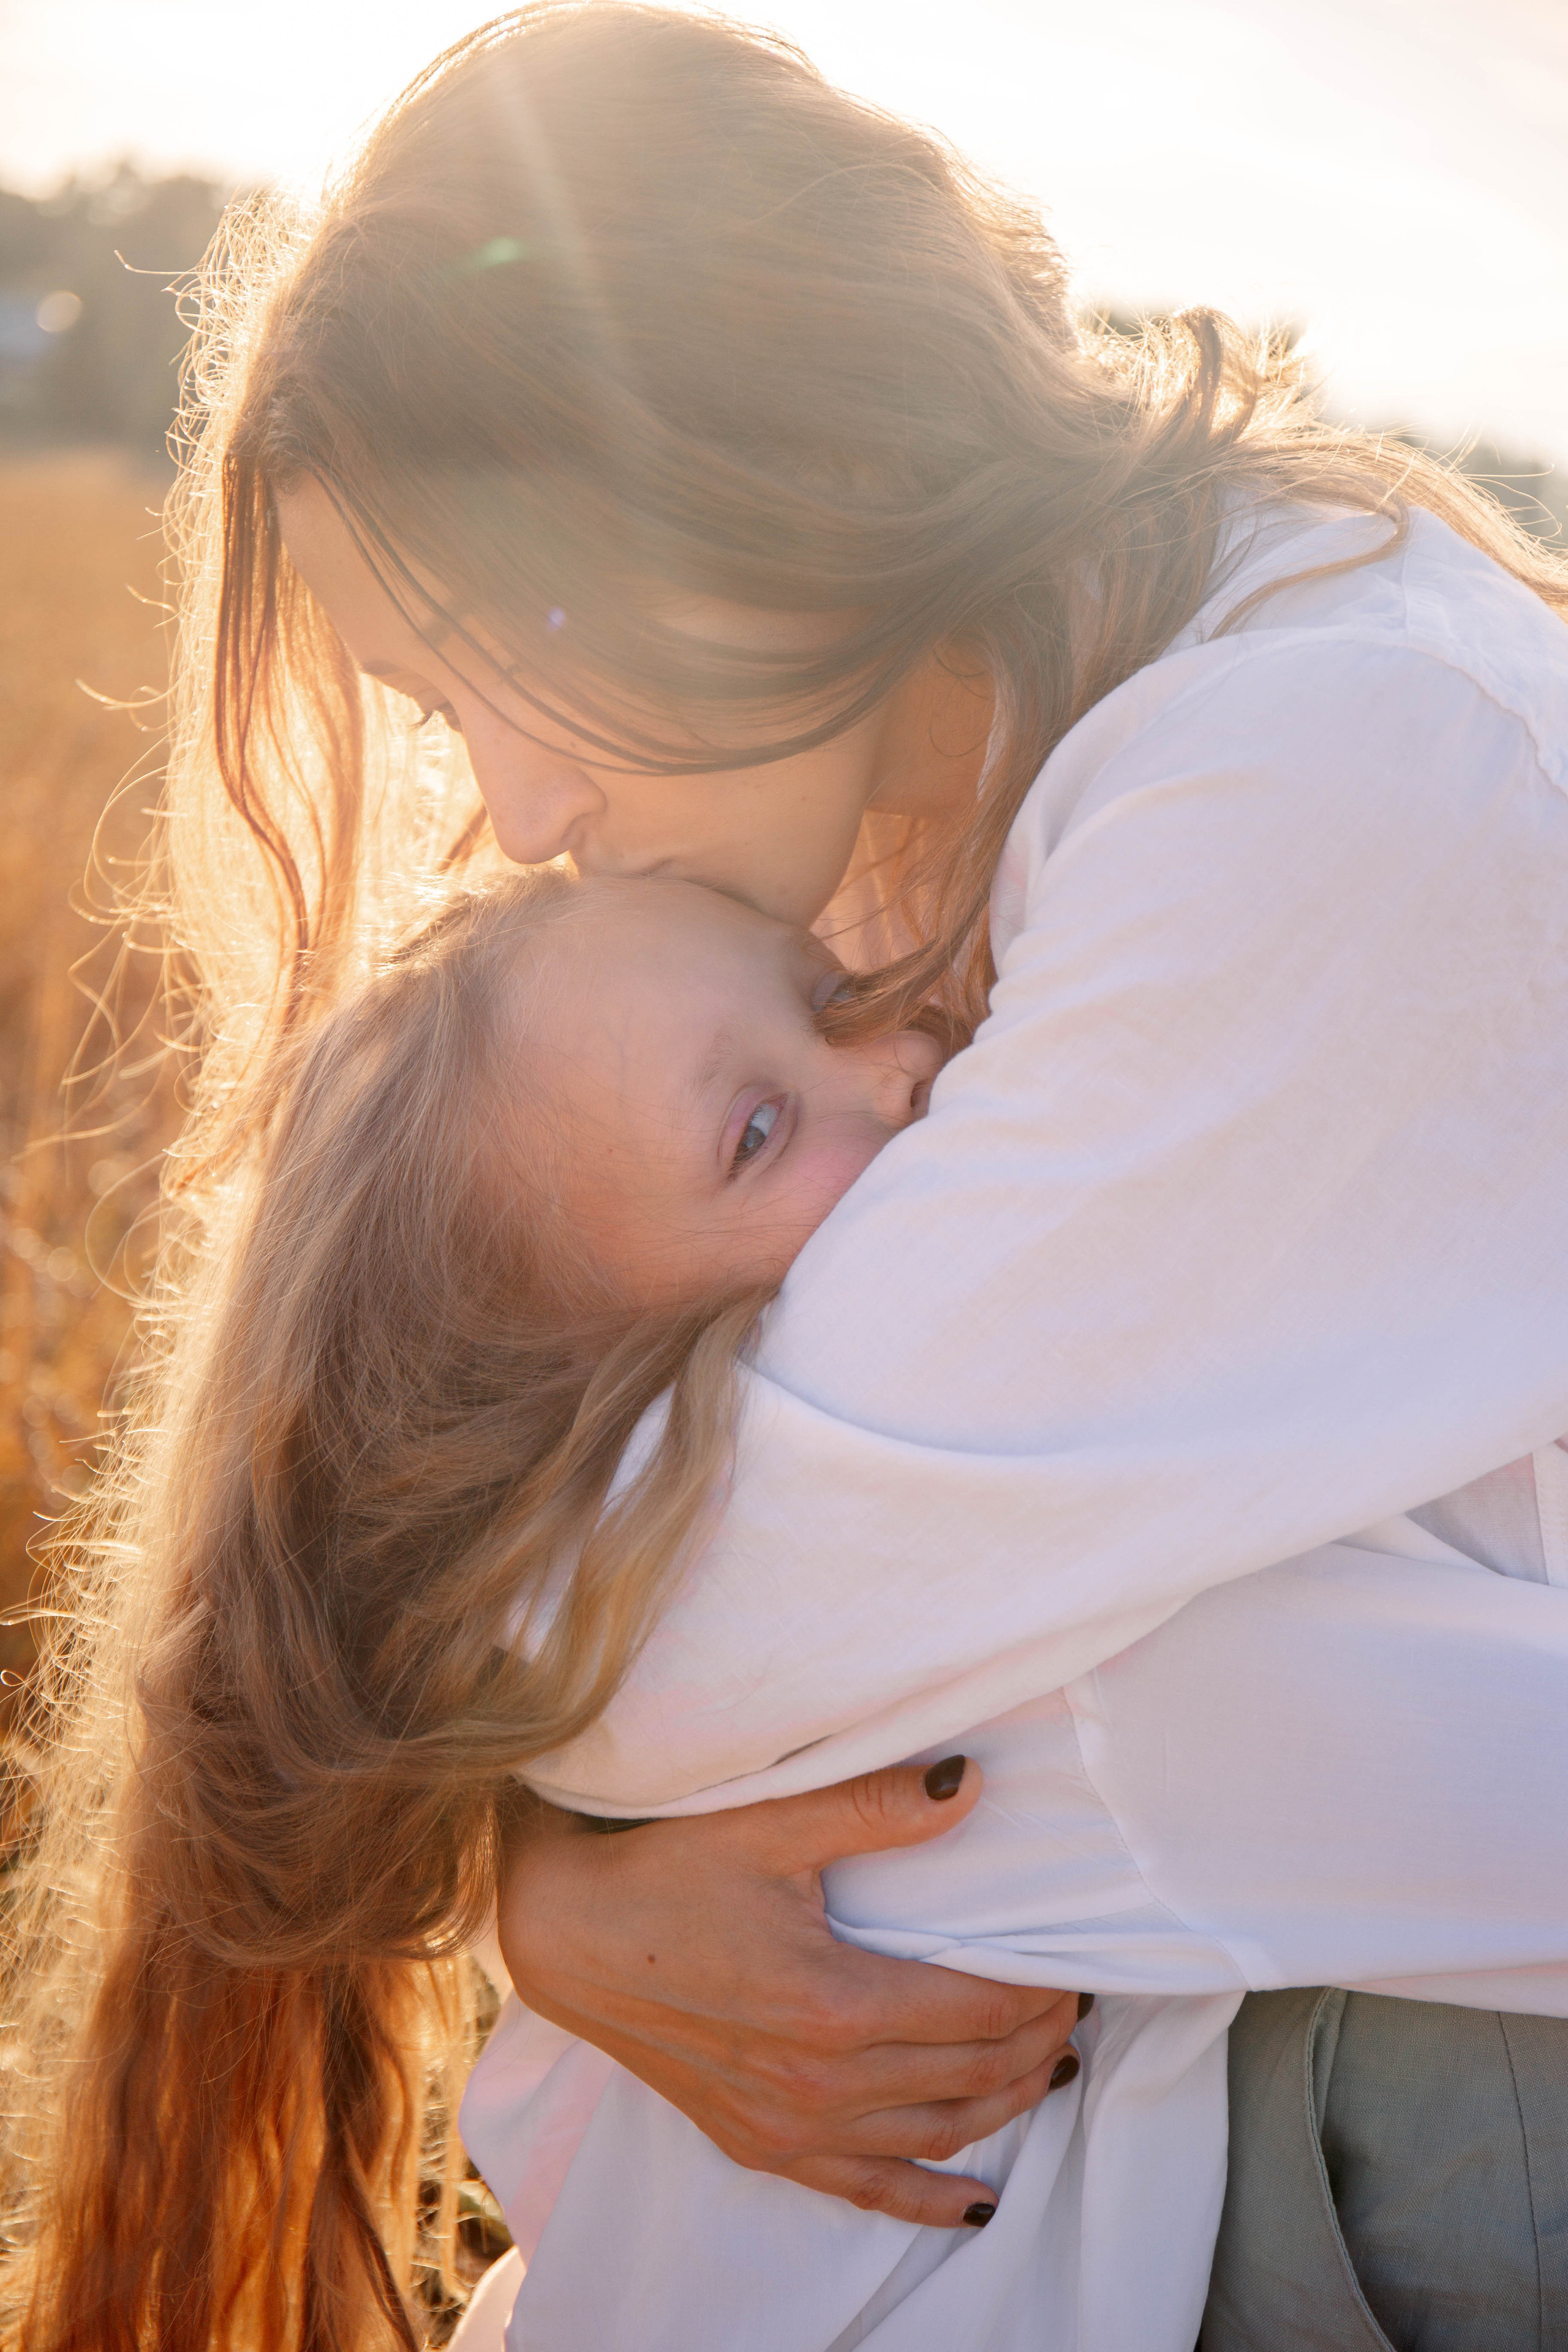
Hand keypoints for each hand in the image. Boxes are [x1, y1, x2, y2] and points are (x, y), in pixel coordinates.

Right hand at [494, 1759, 1085, 2226]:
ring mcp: (787, 2125)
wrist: (567, 1935)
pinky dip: (928, 2198)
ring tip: (1051, 2069)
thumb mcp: (770, 1823)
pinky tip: (976, 2202)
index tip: (1075, 1965)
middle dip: (1037, 2042)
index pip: (977, 2012)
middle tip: (1075, 2005)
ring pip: (934, 2134)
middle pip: (968, 2076)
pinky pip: (864, 2190)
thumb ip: (874, 1808)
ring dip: (1004, 2105)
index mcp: (832, 2004)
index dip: (1039, 1992)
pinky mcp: (758, 2143)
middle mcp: (818, 2083)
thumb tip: (968, 1782)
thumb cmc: (664, 1869)